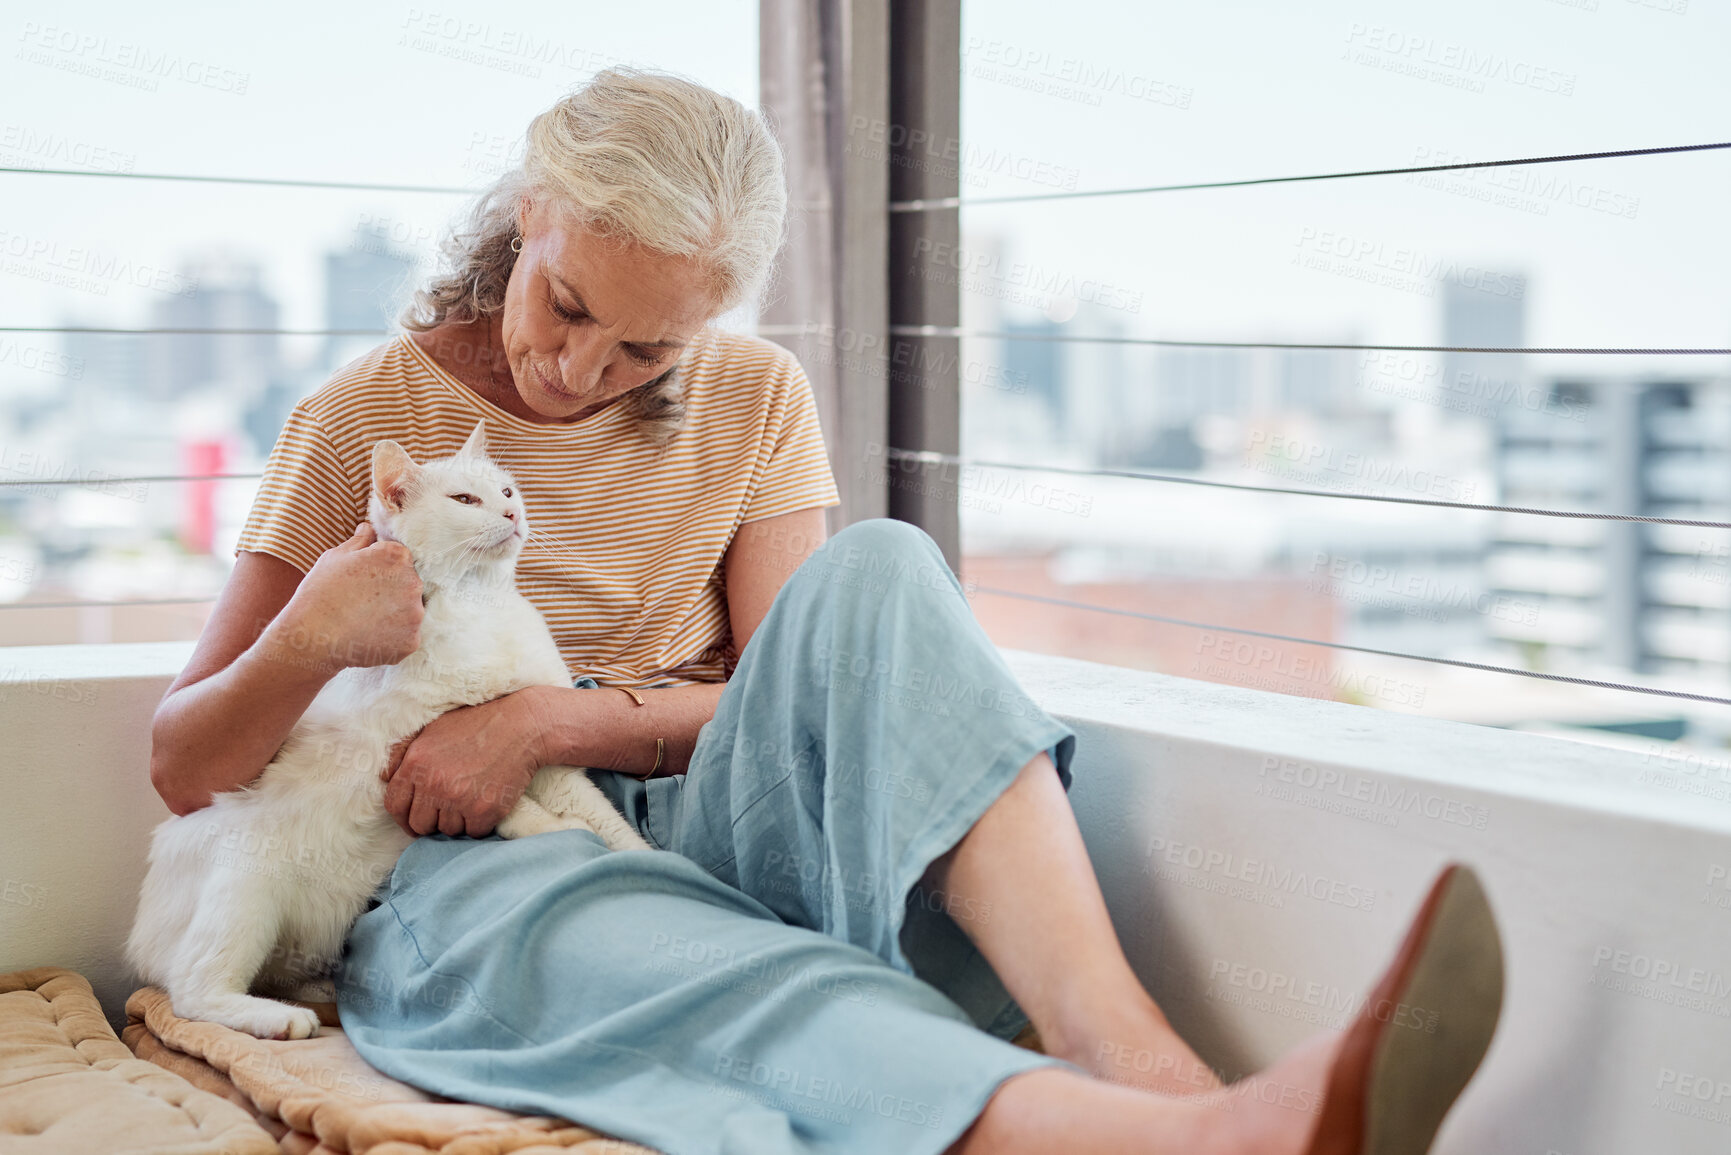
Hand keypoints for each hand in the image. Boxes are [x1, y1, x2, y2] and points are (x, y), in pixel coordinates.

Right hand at [268, 523, 423, 674]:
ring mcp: (415, 614)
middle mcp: (413, 582)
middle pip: (409, 585)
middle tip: (362, 603)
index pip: (400, 559)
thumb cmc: (319, 592)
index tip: (363, 581)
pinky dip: (392, 639)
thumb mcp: (334, 558)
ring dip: (393, 616)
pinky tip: (368, 638)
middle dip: (391, 592)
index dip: (380, 570)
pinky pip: (406, 637)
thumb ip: (359, 541)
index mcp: (397, 557)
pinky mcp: (412, 641)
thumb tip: (369, 528)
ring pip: (410, 612)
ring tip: (363, 622)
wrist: (312, 637)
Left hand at [381, 689, 556, 836]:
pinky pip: (472, 833)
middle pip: (419, 824)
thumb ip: (403, 753)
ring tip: (470, 799)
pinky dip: (479, 824)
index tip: (414, 818)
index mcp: (416, 763)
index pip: (394, 806)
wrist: (522, 726)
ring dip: (457, 821)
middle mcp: (434, 784)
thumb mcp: (432, 729)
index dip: (402, 817)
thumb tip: (382, 777)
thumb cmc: (476, 724)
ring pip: (447, 830)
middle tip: (448, 808)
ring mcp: (459, 799)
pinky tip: (485, 803)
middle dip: (431, 820)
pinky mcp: (484, 811)